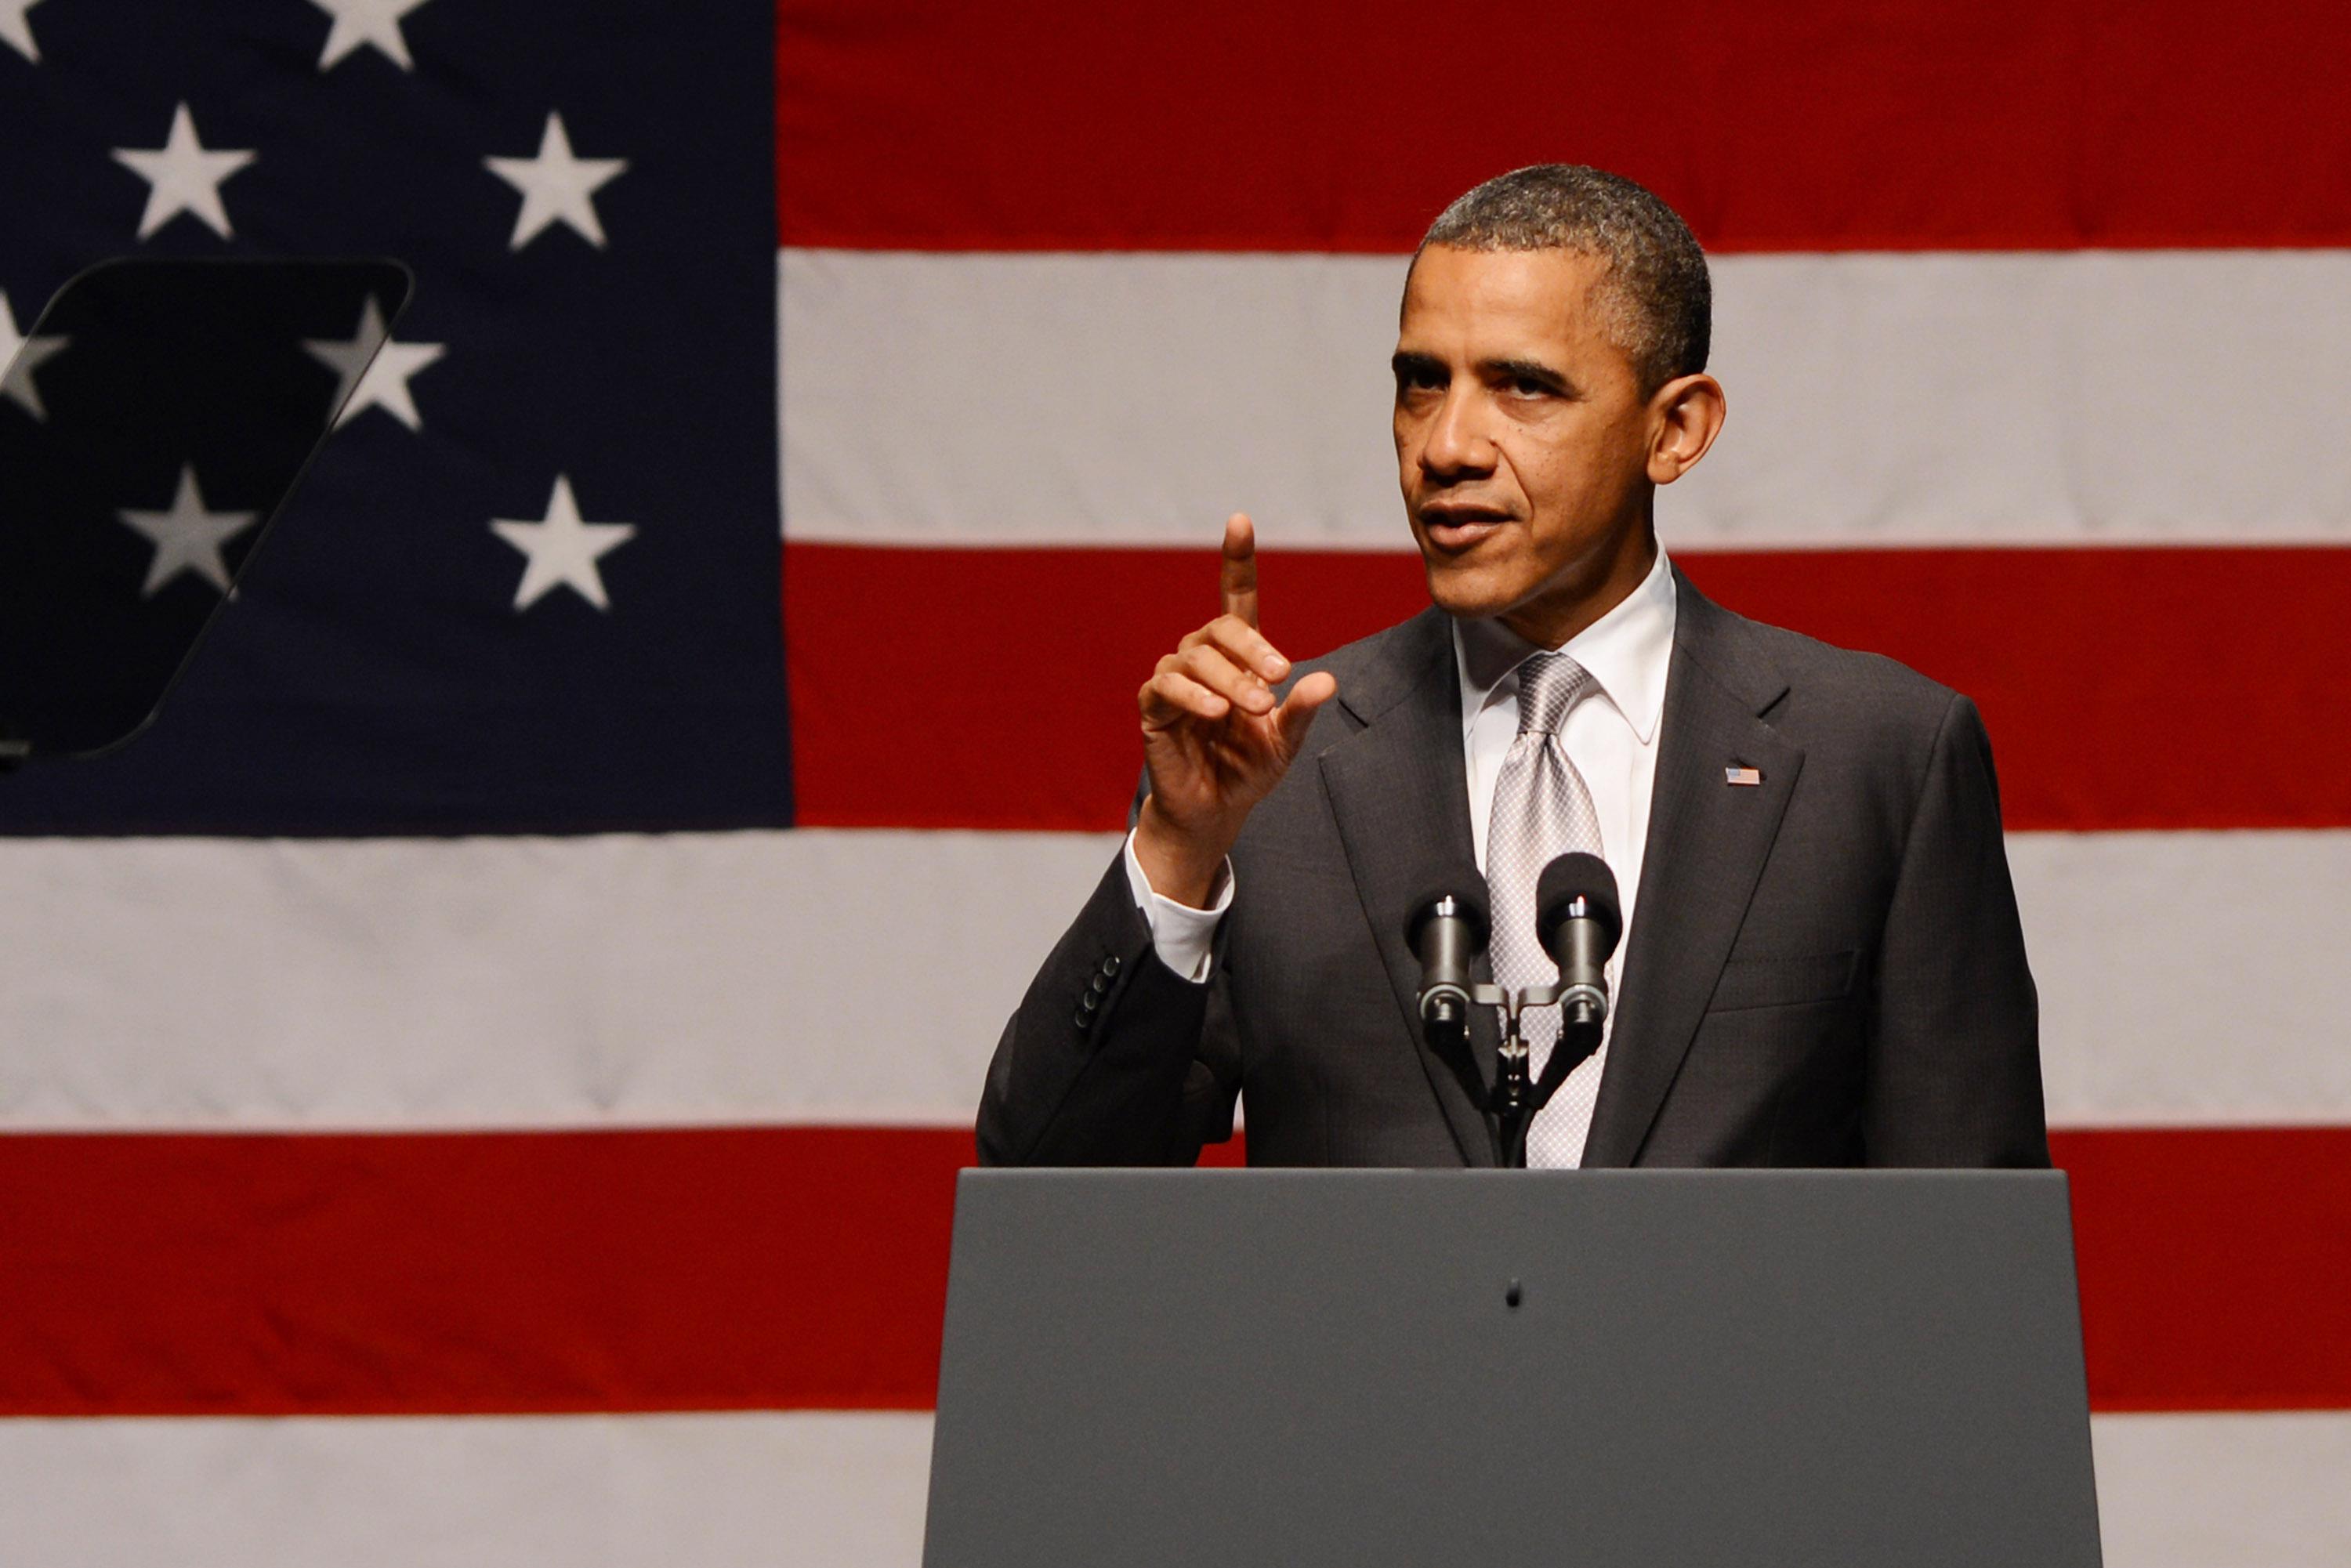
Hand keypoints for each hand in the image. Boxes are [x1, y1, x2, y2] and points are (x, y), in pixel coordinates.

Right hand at [1134, 513, 1338, 905]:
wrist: (1213, 813)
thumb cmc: (1246, 771)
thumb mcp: (1284, 742)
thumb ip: (1300, 711)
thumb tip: (1327, 680)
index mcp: (1236, 658)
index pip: (1236, 599)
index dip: (1237, 560)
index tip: (1239, 521)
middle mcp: (1201, 659)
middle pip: (1221, 627)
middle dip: (1253, 648)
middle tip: (1279, 678)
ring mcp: (1173, 681)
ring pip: (1196, 657)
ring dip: (1230, 679)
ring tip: (1254, 708)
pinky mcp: (1153, 709)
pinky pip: (1166, 687)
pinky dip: (1192, 694)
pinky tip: (1214, 710)